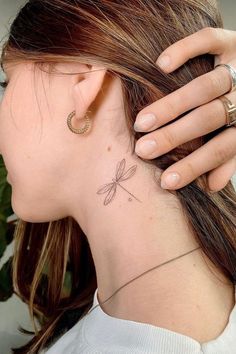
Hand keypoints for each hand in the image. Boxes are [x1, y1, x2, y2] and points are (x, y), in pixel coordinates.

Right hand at [134, 27, 235, 191]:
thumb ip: (228, 157)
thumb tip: (211, 186)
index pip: (221, 148)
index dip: (194, 166)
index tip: (166, 181)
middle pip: (208, 118)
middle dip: (174, 136)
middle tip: (142, 149)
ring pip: (204, 87)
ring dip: (171, 105)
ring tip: (141, 121)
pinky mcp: (231, 40)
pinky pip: (209, 41)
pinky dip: (185, 51)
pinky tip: (162, 65)